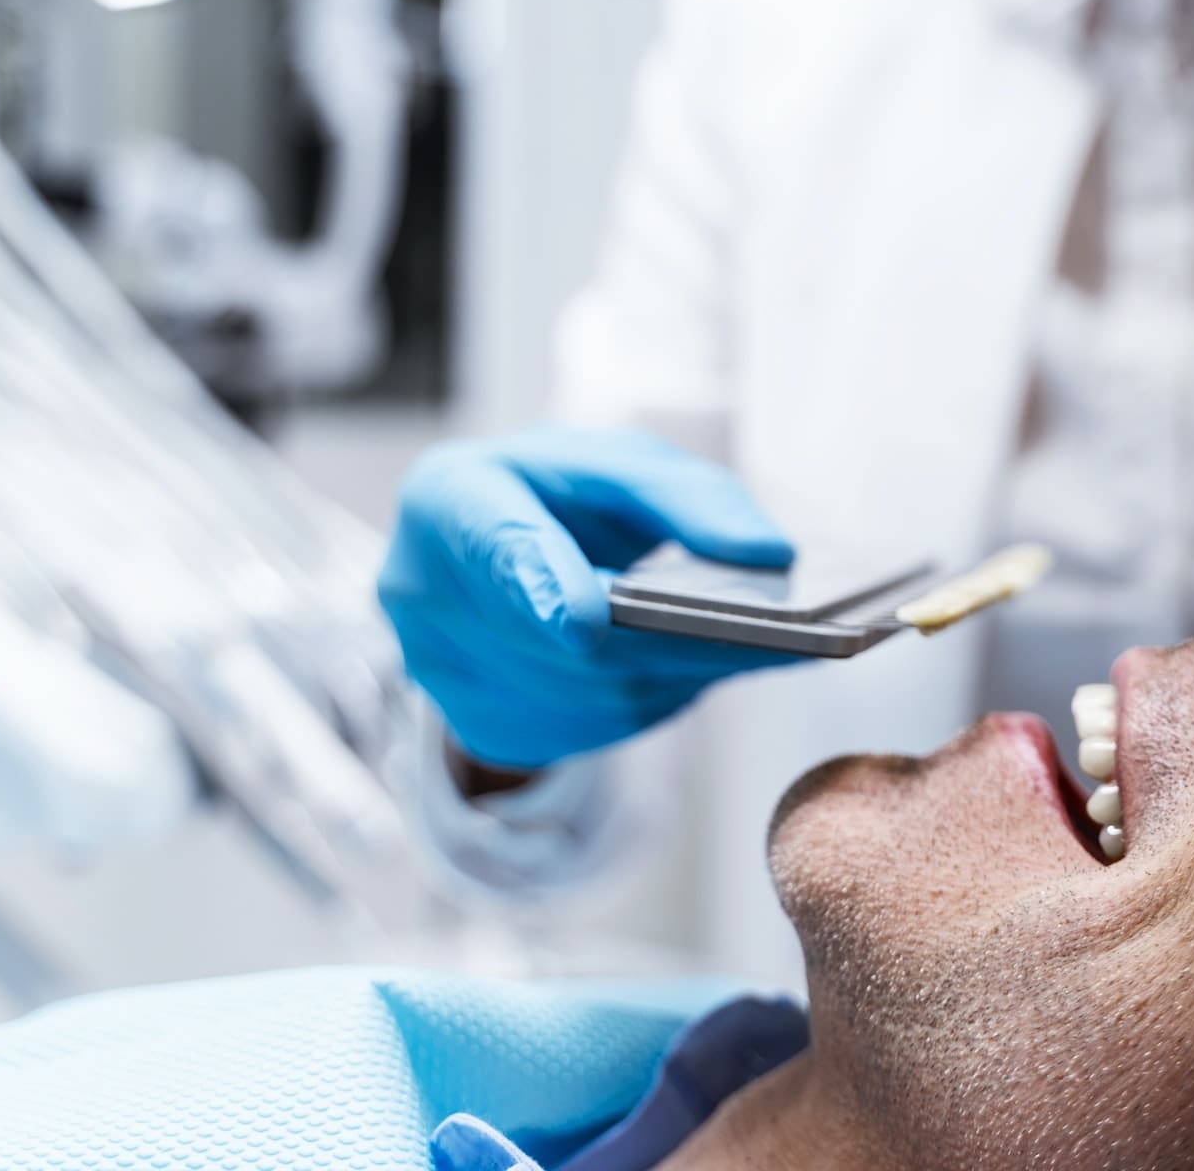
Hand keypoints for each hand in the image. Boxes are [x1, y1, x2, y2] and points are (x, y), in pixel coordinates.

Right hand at [378, 427, 798, 768]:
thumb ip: (691, 497)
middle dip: (669, 637)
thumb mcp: (621, 467)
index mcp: (450, 497)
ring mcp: (442, 672)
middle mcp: (423, 590)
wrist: (497, 556)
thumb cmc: (563, 499)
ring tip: (763, 648)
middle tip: (770, 637)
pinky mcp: (480, 724)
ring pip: (580, 693)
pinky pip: (583, 727)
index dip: (536, 584)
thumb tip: (770, 555)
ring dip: (677, 673)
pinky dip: (654, 699)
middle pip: (560, 638)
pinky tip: (702, 672)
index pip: (490, 543)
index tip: (583, 624)